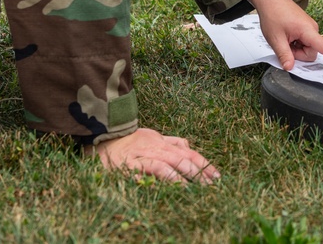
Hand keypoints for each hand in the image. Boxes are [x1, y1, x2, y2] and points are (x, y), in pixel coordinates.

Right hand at [89, 127, 219, 183]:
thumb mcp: (154, 137)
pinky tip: (164, 186)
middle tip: (210, 184)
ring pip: (165, 164)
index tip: (217, 176)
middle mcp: (156, 148)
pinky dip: (154, 177)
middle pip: (181, 158)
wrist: (105, 136)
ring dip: (179, 176)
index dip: (203, 164)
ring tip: (191, 188)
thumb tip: (189, 146)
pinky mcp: (128, 164)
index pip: (189, 153)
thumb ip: (172, 142)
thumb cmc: (131, 140)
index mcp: (164, 143)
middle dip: (197, 172)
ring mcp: (142, 155)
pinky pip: (143, 170)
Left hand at [250, 0, 322, 70]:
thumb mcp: (275, 39)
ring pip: (307, 47)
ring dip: (296, 49)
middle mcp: (312, 28)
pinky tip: (287, 36)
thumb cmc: (273, 14)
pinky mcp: (305, 27)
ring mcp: (309, 27)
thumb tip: (290, 68)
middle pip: (311, 52)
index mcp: (308, 30)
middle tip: (284, 46)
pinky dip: (296, 43)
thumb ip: (284, 55)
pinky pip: (304, 42)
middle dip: (298, 54)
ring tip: (284, 39)